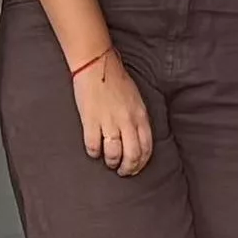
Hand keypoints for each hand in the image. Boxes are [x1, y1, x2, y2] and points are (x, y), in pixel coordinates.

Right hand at [72, 55, 153, 176]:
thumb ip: (138, 119)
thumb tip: (137, 138)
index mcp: (140, 116)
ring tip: (109, 162)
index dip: (141, 163)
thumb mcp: (136, 99)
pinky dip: (94, 153)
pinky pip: (93, 146)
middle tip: (122, 171)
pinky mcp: (91, 121)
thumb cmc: (116, 80)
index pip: (146, 147)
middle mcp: (127, 121)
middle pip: (132, 155)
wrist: (97, 65)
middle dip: (128, 168)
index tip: (135, 168)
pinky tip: (93, 151)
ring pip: (114, 154)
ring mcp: (109, 122)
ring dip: (112, 162)